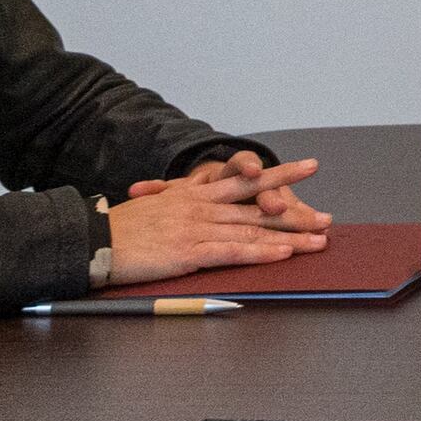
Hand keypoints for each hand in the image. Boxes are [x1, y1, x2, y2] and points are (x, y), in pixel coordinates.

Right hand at [133, 150, 330, 234]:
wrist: (93, 240)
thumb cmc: (121, 228)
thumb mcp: (155, 204)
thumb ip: (182, 201)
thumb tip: (203, 202)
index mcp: (193, 193)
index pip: (244, 180)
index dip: (278, 174)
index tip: (306, 168)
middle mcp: (200, 205)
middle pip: (256, 205)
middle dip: (295, 209)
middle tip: (327, 213)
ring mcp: (196, 227)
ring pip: (252, 229)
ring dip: (289, 235)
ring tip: (319, 238)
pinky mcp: (189, 251)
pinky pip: (232, 250)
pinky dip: (260, 252)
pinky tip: (283, 252)